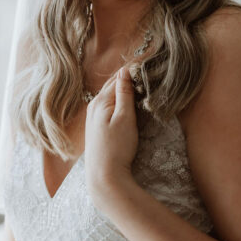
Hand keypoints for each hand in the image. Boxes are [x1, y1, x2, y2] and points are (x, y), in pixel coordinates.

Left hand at [85, 66, 138, 210]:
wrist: (104, 176)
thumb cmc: (117, 147)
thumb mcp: (125, 118)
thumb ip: (124, 94)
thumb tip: (125, 71)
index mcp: (100, 101)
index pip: (117, 78)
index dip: (132, 71)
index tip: (147, 65)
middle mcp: (93, 107)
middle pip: (112, 86)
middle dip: (127, 79)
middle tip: (146, 73)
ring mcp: (93, 118)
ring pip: (111, 97)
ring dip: (123, 91)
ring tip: (140, 86)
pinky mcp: (96, 129)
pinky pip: (109, 108)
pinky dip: (119, 103)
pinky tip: (127, 106)